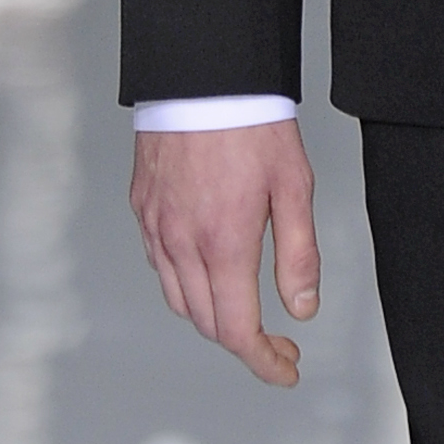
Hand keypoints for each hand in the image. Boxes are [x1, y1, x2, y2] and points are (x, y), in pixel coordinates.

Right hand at [131, 120, 320, 385]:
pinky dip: (185, 286)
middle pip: (207, 323)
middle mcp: (182, 243)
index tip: (286, 369)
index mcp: (224, 243)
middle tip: (279, 343)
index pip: (238, 331)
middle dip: (245, 344)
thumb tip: (301, 309)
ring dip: (213, 318)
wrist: (202, 75)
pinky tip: (209, 274)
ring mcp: (156, 227)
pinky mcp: (143, 209)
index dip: (264, 362)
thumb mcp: (295, 188)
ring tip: (245, 311)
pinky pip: (160, 266)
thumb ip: (298, 255)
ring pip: (179, 300)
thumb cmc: (251, 123)